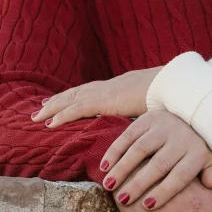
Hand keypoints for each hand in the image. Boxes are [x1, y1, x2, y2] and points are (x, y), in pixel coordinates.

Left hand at [33, 68, 161, 127]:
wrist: (172, 85)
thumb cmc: (170, 96)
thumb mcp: (155, 105)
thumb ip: (148, 112)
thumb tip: (151, 125)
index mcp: (120, 86)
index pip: (92, 91)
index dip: (77, 96)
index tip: (64, 100)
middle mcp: (109, 86)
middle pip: (77, 92)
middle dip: (59, 100)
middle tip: (42, 107)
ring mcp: (104, 92)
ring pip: (71, 99)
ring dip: (53, 108)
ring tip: (38, 116)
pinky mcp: (103, 101)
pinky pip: (76, 109)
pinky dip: (61, 116)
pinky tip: (49, 122)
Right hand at [102, 111, 211, 210]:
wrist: (191, 114)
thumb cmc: (196, 150)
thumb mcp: (209, 163)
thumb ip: (211, 175)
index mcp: (197, 153)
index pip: (181, 175)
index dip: (165, 191)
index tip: (148, 206)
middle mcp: (180, 138)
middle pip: (158, 163)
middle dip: (139, 183)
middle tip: (123, 200)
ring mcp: (163, 126)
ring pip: (140, 148)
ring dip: (122, 168)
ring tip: (109, 185)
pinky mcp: (147, 119)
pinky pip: (127, 135)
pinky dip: (114, 152)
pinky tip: (104, 167)